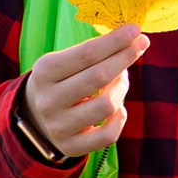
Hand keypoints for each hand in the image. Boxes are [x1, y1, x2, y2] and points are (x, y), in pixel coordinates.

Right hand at [16, 26, 145, 158]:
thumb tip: (132, 38)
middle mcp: (48, 101)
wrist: (36, 116)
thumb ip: (93, 51)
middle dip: (125, 57)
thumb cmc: (61, 80)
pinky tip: (119, 108)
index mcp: (44, 72)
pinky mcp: (71, 147)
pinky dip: (120, 118)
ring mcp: (59, 127)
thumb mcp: (65, 61)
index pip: (87, 54)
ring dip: (122, 88)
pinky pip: (108, 135)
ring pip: (107, 106)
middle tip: (140, 44)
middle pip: (99, 77)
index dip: (115, 41)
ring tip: (122, 80)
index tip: (135, 30)